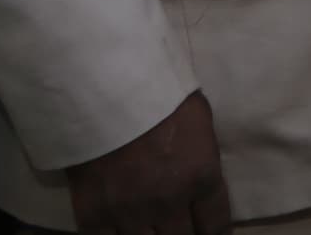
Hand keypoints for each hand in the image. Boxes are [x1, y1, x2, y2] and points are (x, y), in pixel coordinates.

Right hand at [68, 90, 231, 234]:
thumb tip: (200, 177)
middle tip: (181, 229)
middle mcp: (169, 203)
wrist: (106, 91)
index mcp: (201, 177)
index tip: (211, 233)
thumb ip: (201, 156)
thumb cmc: (160, 94)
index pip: (216, 225)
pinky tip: (121, 231)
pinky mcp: (94, 215)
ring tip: (152, 229)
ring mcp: (130, 213)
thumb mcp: (199, 120)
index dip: (215, 233)